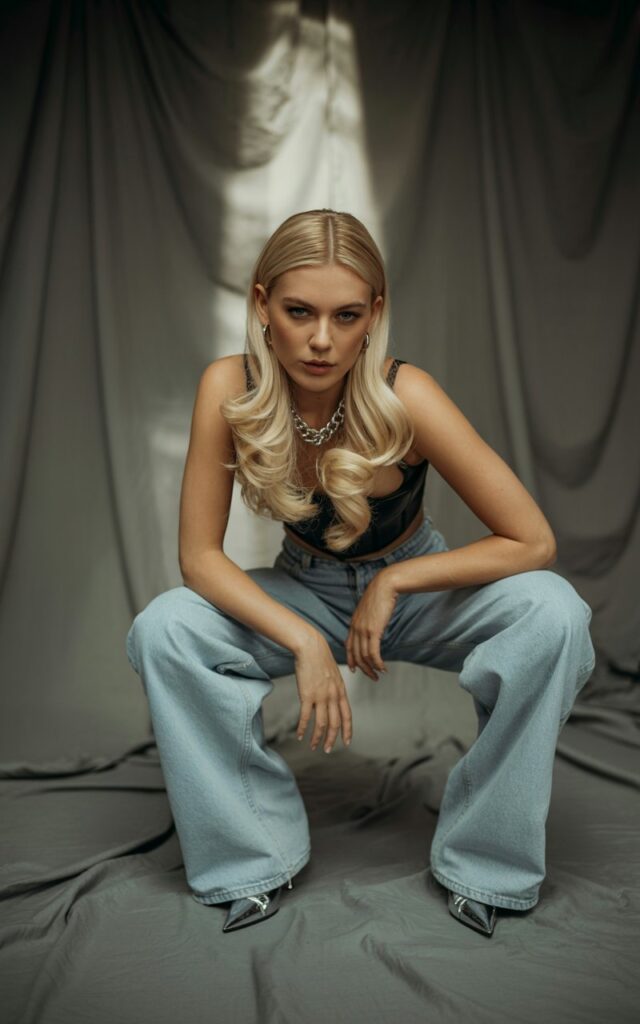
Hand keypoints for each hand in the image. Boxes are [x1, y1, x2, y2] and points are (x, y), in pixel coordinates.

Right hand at [294, 633, 352, 752]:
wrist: (311, 648)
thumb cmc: (320, 659)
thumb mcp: (334, 675)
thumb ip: (335, 688)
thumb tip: (334, 698)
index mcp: (340, 691)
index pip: (347, 716)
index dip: (347, 730)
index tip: (347, 742)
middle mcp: (333, 696)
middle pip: (334, 723)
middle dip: (331, 739)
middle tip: (327, 750)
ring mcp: (320, 696)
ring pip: (321, 724)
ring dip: (317, 738)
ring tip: (313, 746)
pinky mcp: (306, 695)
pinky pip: (305, 717)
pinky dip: (302, 728)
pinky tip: (299, 735)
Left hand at [346, 568, 398, 680]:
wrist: (384, 586)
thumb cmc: (380, 596)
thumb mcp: (370, 611)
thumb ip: (368, 621)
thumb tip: (372, 630)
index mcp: (353, 624)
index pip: (348, 646)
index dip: (351, 659)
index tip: (355, 669)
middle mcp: (355, 628)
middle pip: (355, 655)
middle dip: (363, 669)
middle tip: (372, 677)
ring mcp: (363, 630)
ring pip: (364, 656)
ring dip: (372, 668)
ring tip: (380, 674)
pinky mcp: (373, 630)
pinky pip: (373, 652)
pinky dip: (378, 663)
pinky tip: (383, 667)